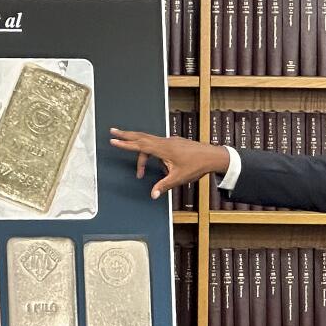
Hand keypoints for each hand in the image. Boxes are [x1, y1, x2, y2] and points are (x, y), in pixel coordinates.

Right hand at [109, 127, 231, 199]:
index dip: (125, 143)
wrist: (212, 156)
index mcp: (163, 149)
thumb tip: (153, 194)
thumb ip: (164, 186)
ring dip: (138, 146)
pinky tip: (156, 163)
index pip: (140, 145)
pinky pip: (157, 143)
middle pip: (141, 136)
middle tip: (113, 131)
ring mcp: (170, 141)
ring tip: (137, 167)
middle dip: (126, 135)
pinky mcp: (174, 142)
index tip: (113, 140)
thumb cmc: (197, 166)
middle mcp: (165, 142)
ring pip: (149, 141)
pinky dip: (150, 149)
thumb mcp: (178, 178)